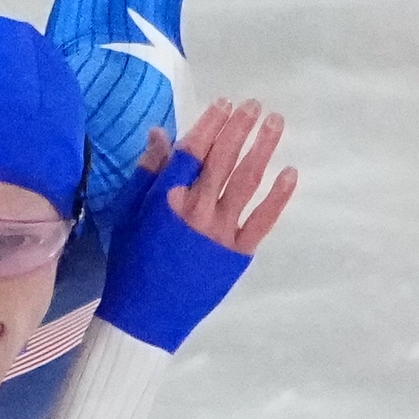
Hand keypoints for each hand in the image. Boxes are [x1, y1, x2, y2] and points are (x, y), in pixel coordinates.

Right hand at [139, 99, 296, 253]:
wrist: (146, 314)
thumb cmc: (132, 262)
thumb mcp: (128, 213)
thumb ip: (147, 173)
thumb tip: (162, 133)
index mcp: (167, 197)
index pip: (193, 150)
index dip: (211, 124)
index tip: (225, 104)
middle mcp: (197, 209)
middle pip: (223, 159)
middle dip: (240, 128)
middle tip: (255, 106)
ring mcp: (220, 231)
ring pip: (246, 181)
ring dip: (262, 149)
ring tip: (274, 124)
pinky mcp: (237, 253)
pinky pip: (262, 220)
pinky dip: (277, 196)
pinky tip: (289, 172)